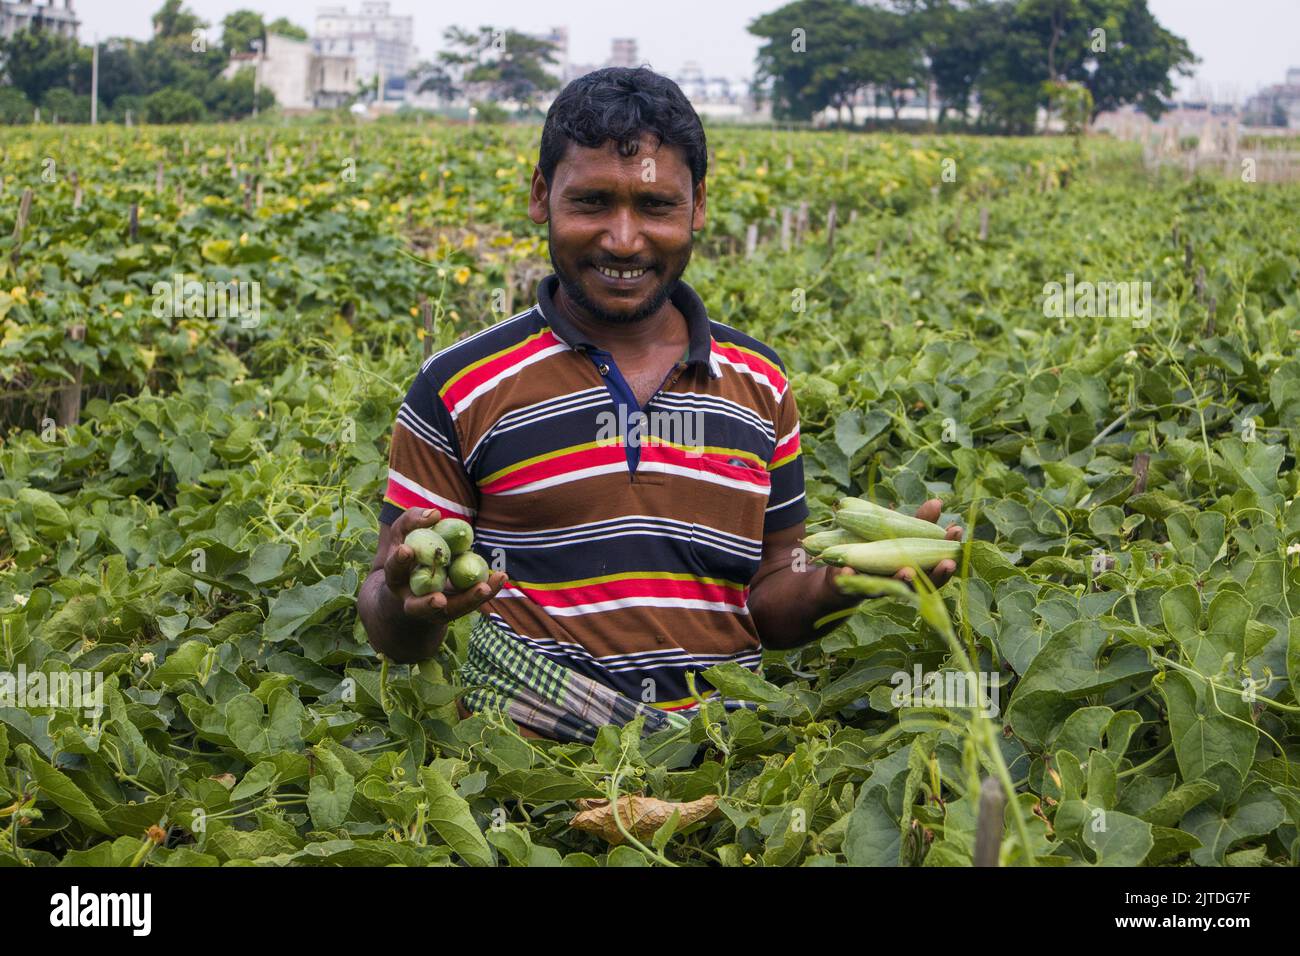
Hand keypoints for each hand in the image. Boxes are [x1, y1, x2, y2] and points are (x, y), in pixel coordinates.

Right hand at [381, 507, 507, 624]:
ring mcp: (435, 610)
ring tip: (484, 587)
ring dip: (468, 600)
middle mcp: (412, 600)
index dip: (400, 560)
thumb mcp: (403, 534)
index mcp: (395, 580)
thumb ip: (412, 521)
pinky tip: (500, 576)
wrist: (414, 583)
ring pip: (451, 610)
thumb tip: (435, 514)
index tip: (407, 549)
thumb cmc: (408, 551)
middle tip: (439, 600)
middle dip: (428, 604)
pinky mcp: (457, 608)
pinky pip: (473, 601)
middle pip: (418, 607)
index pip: (395, 570)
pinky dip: (488, 589)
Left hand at [825, 498, 963, 596]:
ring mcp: (880, 589)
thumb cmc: (880, 549)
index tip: (958, 537)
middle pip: (925, 585)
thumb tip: (936, 502)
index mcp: (917, 572)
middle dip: (937, 574)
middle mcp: (902, 585)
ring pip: (893, 589)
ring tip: (907, 571)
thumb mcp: (899, 534)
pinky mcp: (854, 589)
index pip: (939, 568)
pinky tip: (849, 568)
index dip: (952, 553)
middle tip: (947, 563)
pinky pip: (853, 586)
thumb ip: (918, 524)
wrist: (844, 570)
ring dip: (902, 580)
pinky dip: (852, 577)